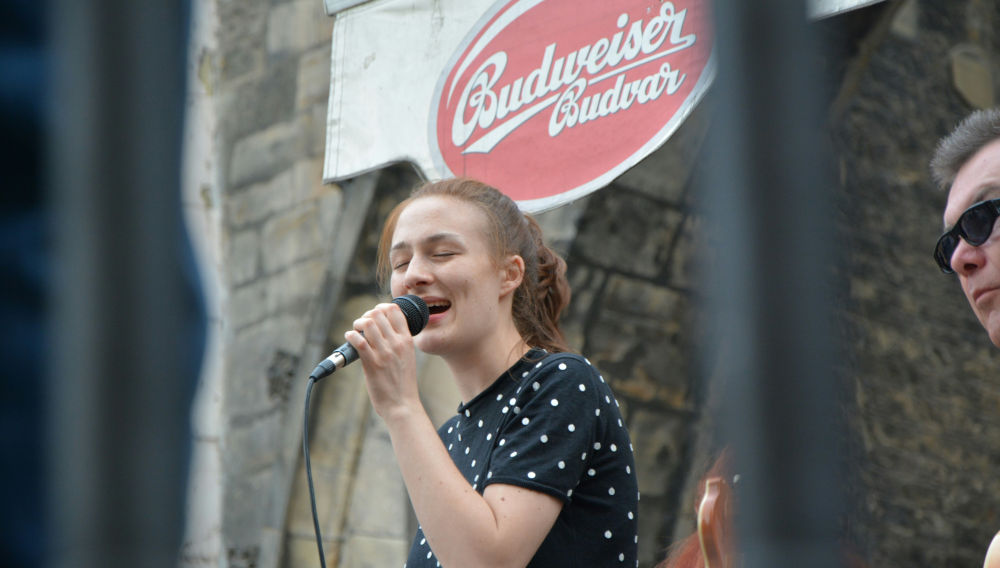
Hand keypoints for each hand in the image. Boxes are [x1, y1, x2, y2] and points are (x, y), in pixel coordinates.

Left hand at [344, 302, 419, 418]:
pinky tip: (349, 338)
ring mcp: (385, 353)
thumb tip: (383, 330)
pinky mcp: (372, 364)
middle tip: (362, 325)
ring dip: (357, 324)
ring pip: (368, 324)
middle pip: (378, 313)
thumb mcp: (407, 357)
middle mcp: (397, 343)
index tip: (374, 315)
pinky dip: (351, 336)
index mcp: (407, 340)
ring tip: (355, 331)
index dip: (381, 307)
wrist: (402, 405)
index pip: (395, 310)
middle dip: (366, 315)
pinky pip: (359, 341)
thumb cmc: (403, 383)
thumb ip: (398, 343)